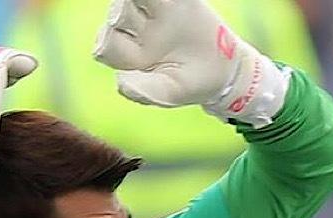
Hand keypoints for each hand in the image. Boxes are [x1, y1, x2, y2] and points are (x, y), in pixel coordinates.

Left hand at [93, 0, 290, 126]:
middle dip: (121, 11)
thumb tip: (120, 81)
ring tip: (157, 6)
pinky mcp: (178, 0)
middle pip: (118, 12)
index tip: (111, 39)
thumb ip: (146, 91)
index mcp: (129, 53)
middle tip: (123, 14)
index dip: (108, 41)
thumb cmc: (191, 85)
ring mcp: (157, 10)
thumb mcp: (170, 93)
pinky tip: (176, 1)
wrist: (224, 70)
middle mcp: (138, 29)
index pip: (108, 43)